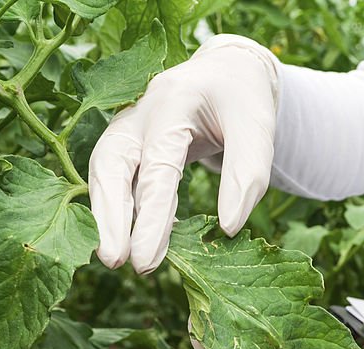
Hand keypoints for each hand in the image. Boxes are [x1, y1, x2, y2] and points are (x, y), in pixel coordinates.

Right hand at [89, 35, 278, 273]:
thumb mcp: (258, 128)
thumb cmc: (243, 100)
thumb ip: (248, 174)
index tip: (146, 260)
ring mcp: (128, 125)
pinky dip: (119, 207)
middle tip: (116, 262)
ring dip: (106, 215)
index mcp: (174, 102)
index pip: (158, 165)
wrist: (228, 71)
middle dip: (110, 217)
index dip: (151, 216)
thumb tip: (228, 228)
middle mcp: (141, 112)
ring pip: (105, 171)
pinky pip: (116, 177)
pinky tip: (131, 239)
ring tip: (114, 259)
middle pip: (112, 164)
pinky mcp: (128, 142)